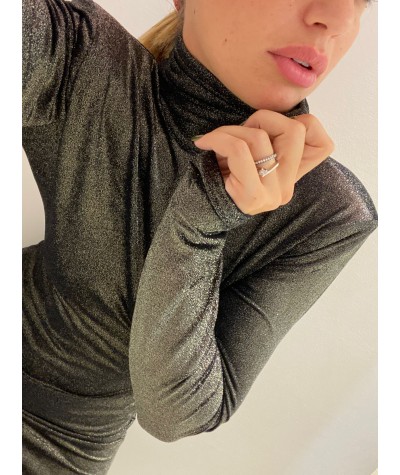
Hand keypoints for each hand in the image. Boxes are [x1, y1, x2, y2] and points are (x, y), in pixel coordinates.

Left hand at [193, 110, 333, 215]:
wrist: (196, 213)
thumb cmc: (217, 179)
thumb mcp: (246, 157)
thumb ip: (267, 142)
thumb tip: (267, 117)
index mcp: (290, 178)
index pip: (324, 145)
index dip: (302, 123)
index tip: (267, 129)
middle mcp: (287, 188)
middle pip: (296, 130)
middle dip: (262, 118)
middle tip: (237, 133)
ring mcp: (274, 195)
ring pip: (260, 137)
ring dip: (230, 130)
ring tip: (214, 141)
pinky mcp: (254, 196)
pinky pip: (240, 150)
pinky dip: (218, 139)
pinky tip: (204, 144)